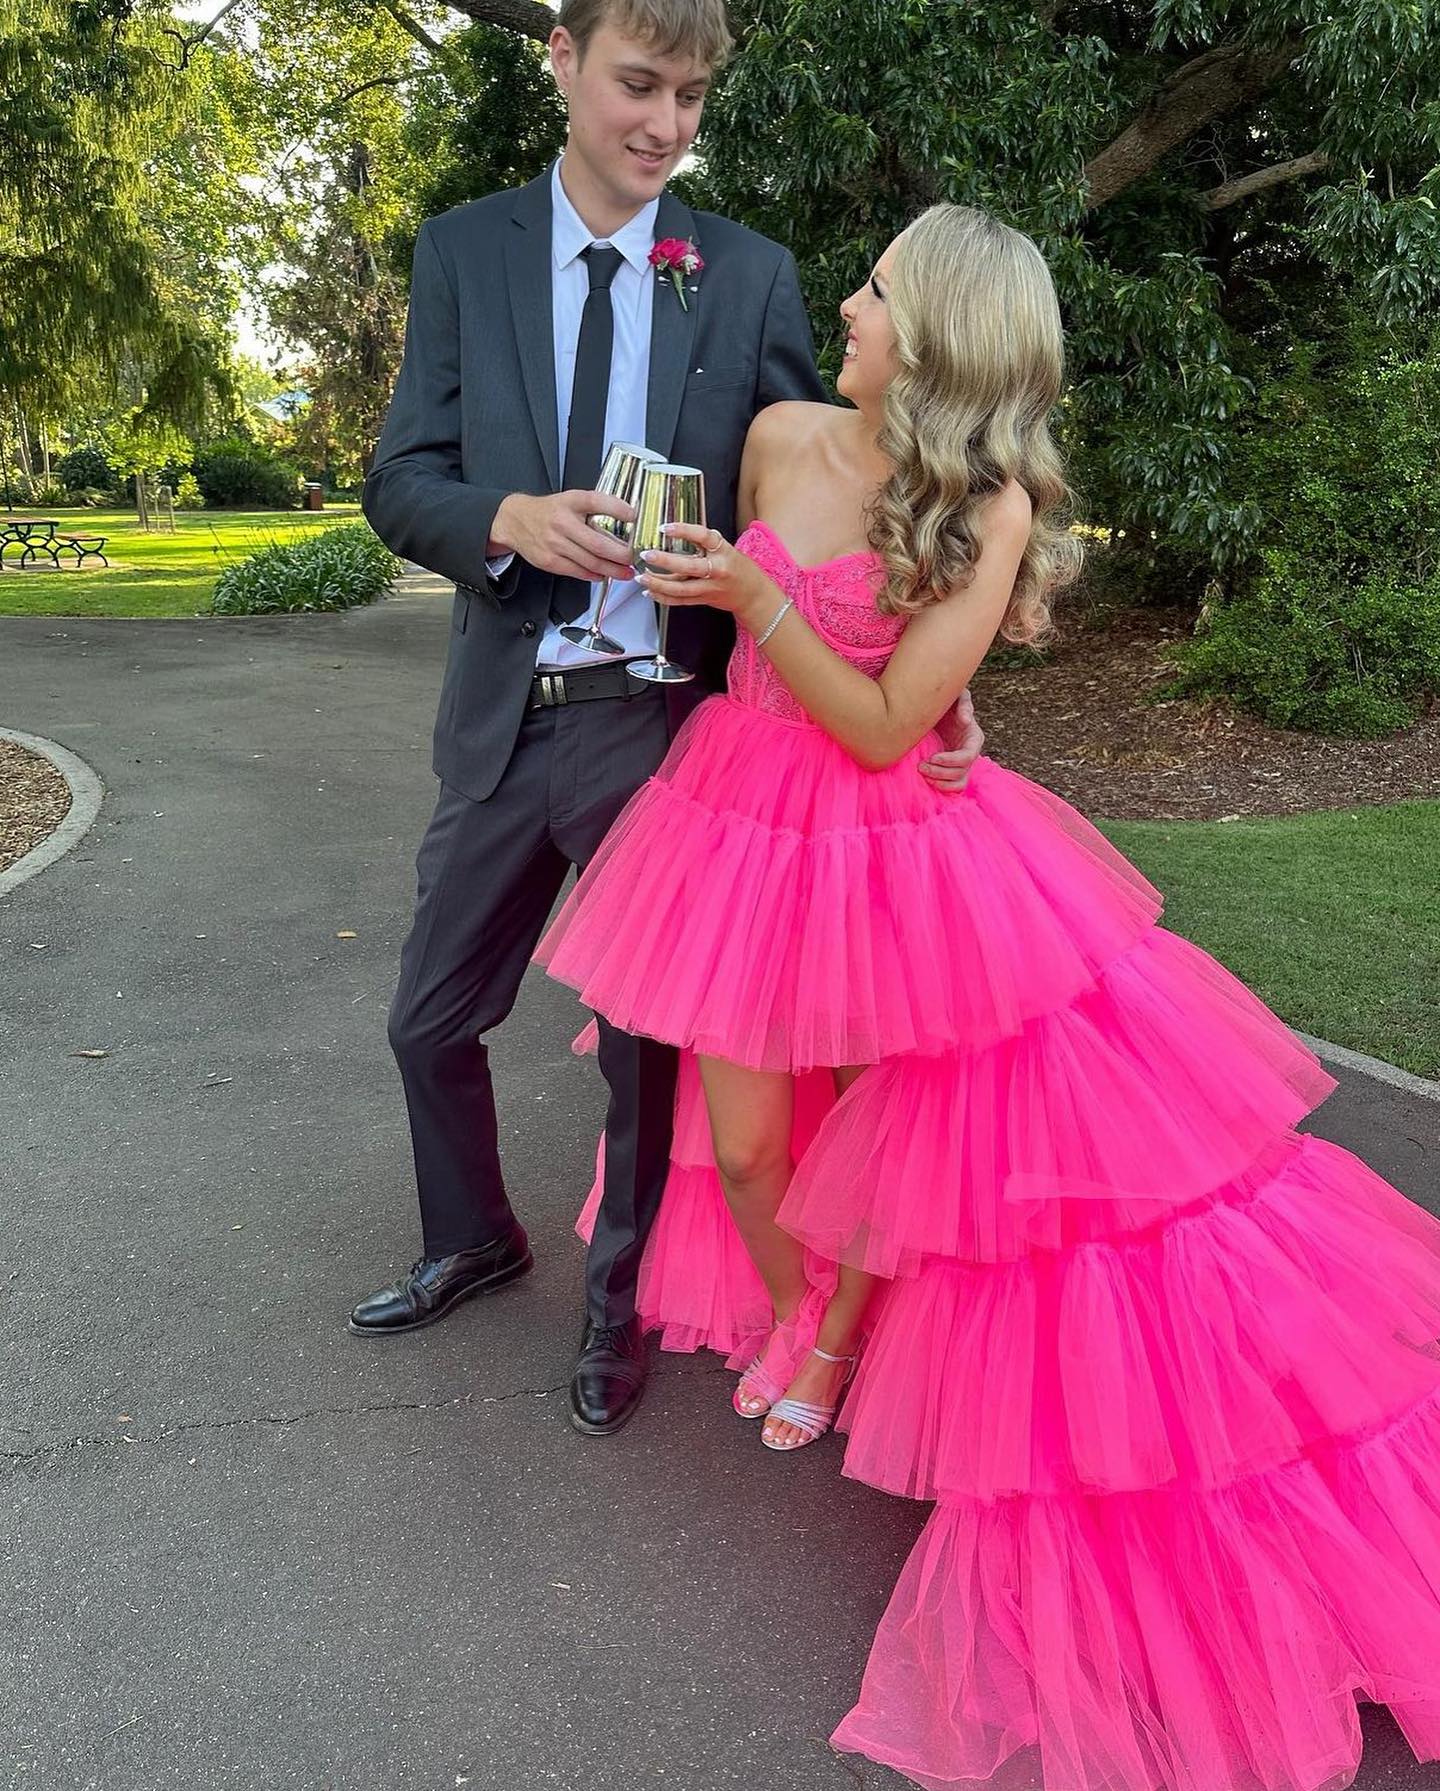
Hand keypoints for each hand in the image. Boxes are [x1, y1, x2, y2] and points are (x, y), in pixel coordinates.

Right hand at [490, 490, 635, 582]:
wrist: (515, 521)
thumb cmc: (549, 511)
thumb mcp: (571, 500)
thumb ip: (594, 510)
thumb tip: (625, 524)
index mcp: (570, 502)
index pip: (596, 502)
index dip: (617, 508)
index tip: (634, 516)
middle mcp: (562, 522)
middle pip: (598, 543)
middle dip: (621, 555)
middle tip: (633, 558)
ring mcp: (554, 544)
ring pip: (590, 562)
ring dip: (612, 570)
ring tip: (625, 572)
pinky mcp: (550, 561)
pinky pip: (578, 572)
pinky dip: (595, 575)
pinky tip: (604, 575)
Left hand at [635, 522, 778, 631]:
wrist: (753, 595)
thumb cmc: (740, 569)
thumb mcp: (727, 549)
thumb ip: (704, 545)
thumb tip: (677, 535)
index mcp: (724, 552)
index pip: (704, 537)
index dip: (684, 531)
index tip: (665, 527)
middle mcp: (717, 570)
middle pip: (689, 566)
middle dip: (665, 561)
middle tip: (647, 554)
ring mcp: (709, 588)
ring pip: (680, 588)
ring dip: (658, 583)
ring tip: (642, 576)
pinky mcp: (703, 600)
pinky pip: (680, 600)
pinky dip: (663, 597)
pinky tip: (650, 591)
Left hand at [920, 686, 983, 793]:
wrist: (933, 710)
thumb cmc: (946, 701)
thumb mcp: (957, 695)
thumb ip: (964, 703)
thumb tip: (966, 720)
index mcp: (973, 737)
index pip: (968, 756)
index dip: (951, 760)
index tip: (932, 757)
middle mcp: (970, 752)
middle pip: (962, 772)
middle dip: (941, 772)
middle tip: (920, 767)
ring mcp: (962, 763)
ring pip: (958, 782)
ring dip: (940, 782)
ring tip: (922, 773)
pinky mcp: (952, 769)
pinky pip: (952, 786)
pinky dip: (942, 787)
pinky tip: (927, 780)